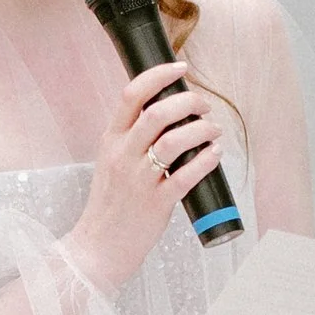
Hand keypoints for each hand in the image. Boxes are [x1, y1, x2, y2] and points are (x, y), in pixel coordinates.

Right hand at [67, 64, 225, 289]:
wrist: (98, 247)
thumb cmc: (111, 204)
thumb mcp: (112, 162)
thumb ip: (132, 139)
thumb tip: (167, 114)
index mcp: (111, 140)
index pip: (131, 95)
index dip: (158, 76)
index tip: (181, 68)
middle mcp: (122, 156)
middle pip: (156, 113)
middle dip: (188, 102)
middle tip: (204, 106)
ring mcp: (138, 180)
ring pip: (173, 141)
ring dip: (200, 130)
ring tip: (214, 130)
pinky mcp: (155, 204)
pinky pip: (184, 176)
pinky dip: (205, 161)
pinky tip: (215, 154)